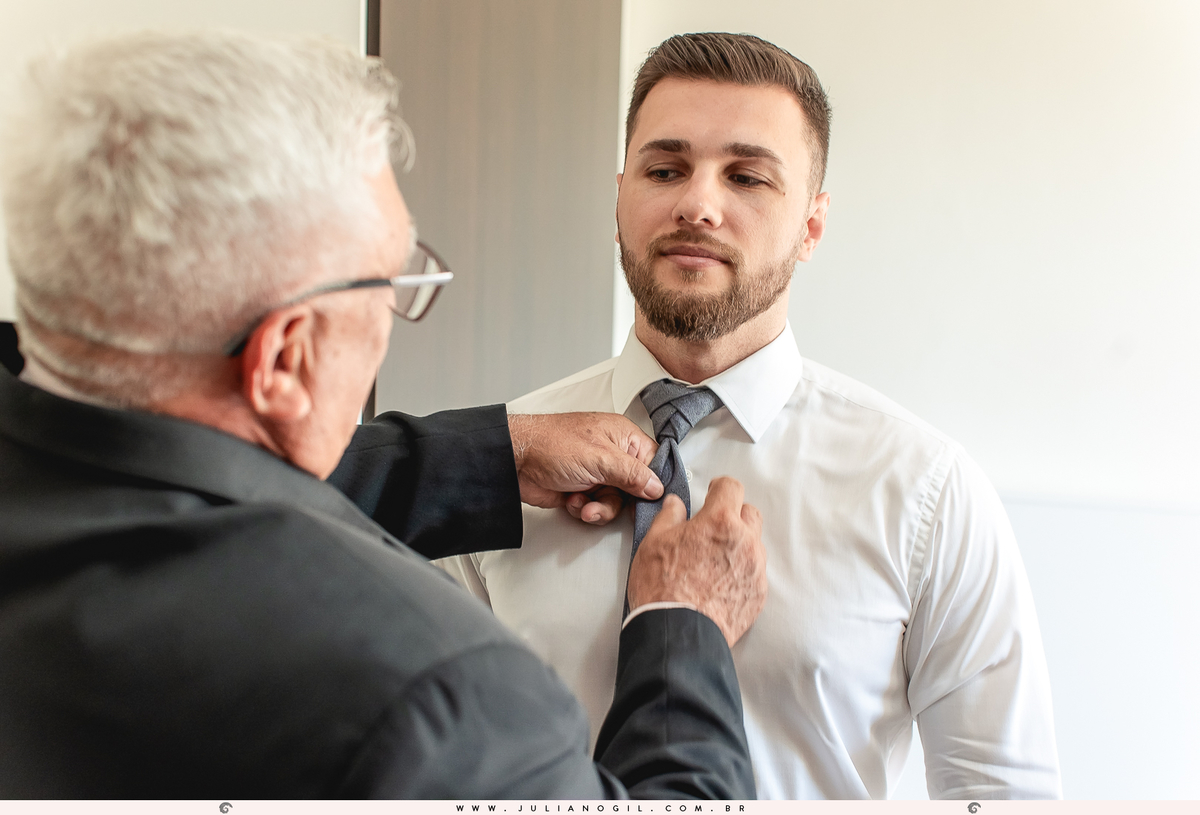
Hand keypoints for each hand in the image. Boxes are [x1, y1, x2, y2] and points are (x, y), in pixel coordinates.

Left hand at [508, 412, 663, 524]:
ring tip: (584, 503)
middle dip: (619, 501)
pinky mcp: (582, 489)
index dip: (653, 483)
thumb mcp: (600, 459)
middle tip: (606, 500)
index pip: (653, 462)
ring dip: (599, 508)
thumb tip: (656, 486)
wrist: (515, 461)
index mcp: (622, 437)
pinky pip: (596, 508)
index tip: (649, 499)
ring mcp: (596, 473)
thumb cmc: (551, 444)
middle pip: (635, 489)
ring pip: (615, 503)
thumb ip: (632, 474)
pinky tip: (572, 500)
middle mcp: (612, 455)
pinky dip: (584, 509)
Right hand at [626, 476, 766, 646]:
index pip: (731, 487)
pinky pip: (754, 572)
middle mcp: (745, 541)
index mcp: (720, 521)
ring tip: (713, 560)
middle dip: (733, 514)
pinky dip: (741, 571)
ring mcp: (756, 569)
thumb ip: (669, 516)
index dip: (719, 488)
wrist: (679, 634)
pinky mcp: (759, 594)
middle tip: (712, 527)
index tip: (713, 493)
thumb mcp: (653, 542)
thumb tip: (677, 504)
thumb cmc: (663, 587)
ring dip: (738, 544)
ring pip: (753, 543)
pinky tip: (720, 582)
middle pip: (749, 513)